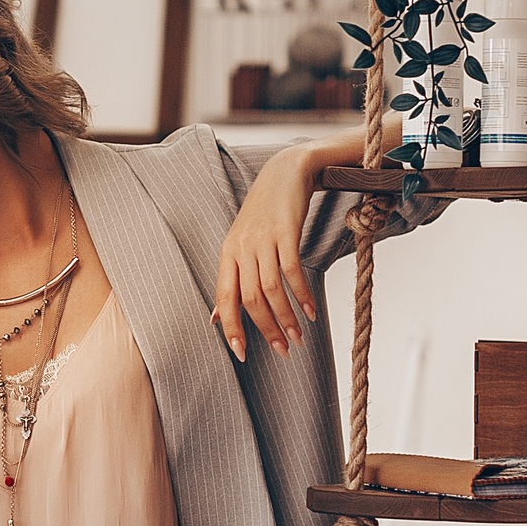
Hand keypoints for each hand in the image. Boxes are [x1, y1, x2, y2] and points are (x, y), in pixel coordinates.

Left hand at [213, 145, 322, 361]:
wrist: (286, 172)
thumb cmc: (264, 213)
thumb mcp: (240, 245)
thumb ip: (231, 281)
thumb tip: (216, 319)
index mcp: (227, 253)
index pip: (224, 298)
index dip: (231, 327)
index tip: (240, 353)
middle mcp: (241, 247)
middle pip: (250, 299)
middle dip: (266, 330)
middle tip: (283, 351)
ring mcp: (263, 239)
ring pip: (271, 289)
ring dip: (286, 318)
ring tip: (298, 338)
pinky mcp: (285, 231)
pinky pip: (292, 271)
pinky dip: (301, 294)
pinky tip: (310, 312)